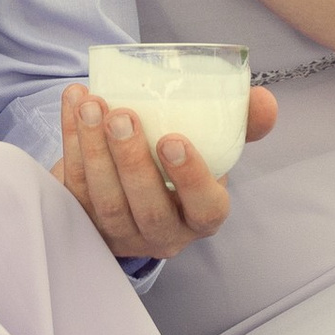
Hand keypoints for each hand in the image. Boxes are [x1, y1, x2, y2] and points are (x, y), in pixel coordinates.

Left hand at [51, 81, 275, 260]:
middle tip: (121, 115)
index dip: (189, 178)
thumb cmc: (178, 161)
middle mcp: (162, 233)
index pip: (204, 208)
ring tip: (91, 105)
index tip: (172, 139)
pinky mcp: (84, 222)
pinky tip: (73, 105)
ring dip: (94, 150)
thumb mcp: (214, 145)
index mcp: (201, 216)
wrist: (133, 180)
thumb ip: (242, 121)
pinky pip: (75, 187)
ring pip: (106, 201)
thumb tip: (262, 101)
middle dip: (131, 160)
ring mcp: (120, 233)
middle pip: (147, 209)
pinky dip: (71, 143)